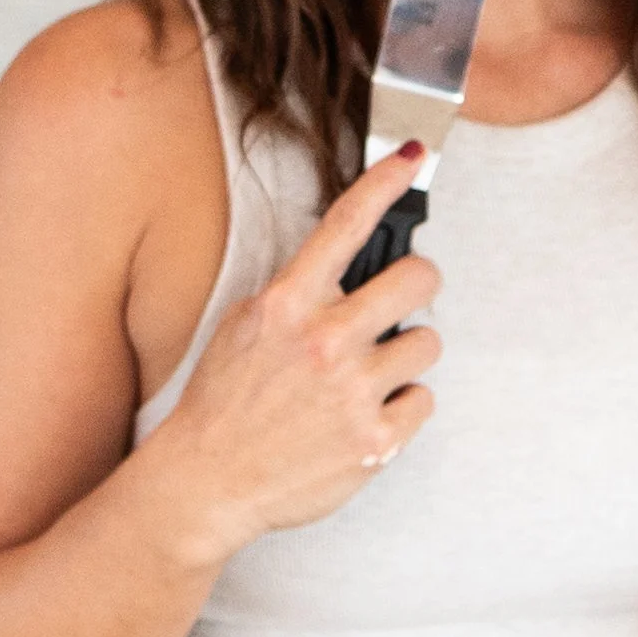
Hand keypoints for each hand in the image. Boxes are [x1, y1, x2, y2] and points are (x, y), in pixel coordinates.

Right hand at [155, 141, 441, 561]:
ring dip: (407, 353)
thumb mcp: (243, 325)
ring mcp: (354, 391)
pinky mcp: (376, 440)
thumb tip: (343, 267)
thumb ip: (294, 294)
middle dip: (417, 283)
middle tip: (402, 298)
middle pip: (418, 279)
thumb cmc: (222, 403)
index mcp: (287, 305)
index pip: (345, 225)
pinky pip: (424, 400)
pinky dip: (402, 405)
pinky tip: (367, 412)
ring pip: (428, 343)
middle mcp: (325, 341)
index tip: (412, 156)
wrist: (209, 480)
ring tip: (370, 372)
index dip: (385, 182)